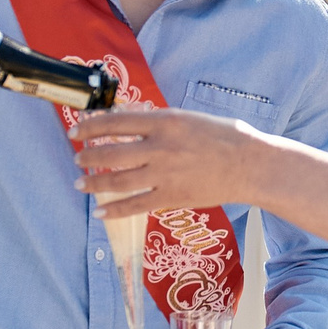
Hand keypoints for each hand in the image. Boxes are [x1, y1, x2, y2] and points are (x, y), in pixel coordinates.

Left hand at [69, 107, 267, 218]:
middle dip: (88, 156)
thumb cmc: (223, 136)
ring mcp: (164, 174)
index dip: (92, 126)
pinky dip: (114, 210)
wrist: (250, 164)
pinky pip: (135, 205)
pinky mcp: (171, 197)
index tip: (77, 130)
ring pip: (118, 180)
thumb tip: (128, 116)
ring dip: (94, 182)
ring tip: (80, 183)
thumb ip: (158, 119)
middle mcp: (160, 147)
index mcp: (165, 122)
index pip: (116, 122)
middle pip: (111, 153)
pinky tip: (99, 212)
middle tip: (77, 157)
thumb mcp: (188, 117)